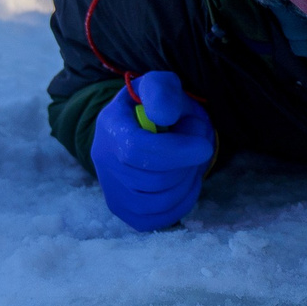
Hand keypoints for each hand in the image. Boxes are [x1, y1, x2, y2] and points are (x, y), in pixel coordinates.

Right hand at [89, 71, 213, 230]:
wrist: (144, 125)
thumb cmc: (159, 106)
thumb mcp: (161, 86)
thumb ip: (163, 93)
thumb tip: (164, 117)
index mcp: (110, 125)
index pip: (136, 150)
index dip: (175, 153)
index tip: (203, 146)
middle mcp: (103, 160)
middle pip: (150, 180)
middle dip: (185, 166)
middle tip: (197, 149)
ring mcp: (110, 188)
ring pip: (155, 203)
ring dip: (185, 185)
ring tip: (191, 164)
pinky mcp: (123, 208)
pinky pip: (155, 219)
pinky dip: (179, 204)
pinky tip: (186, 184)